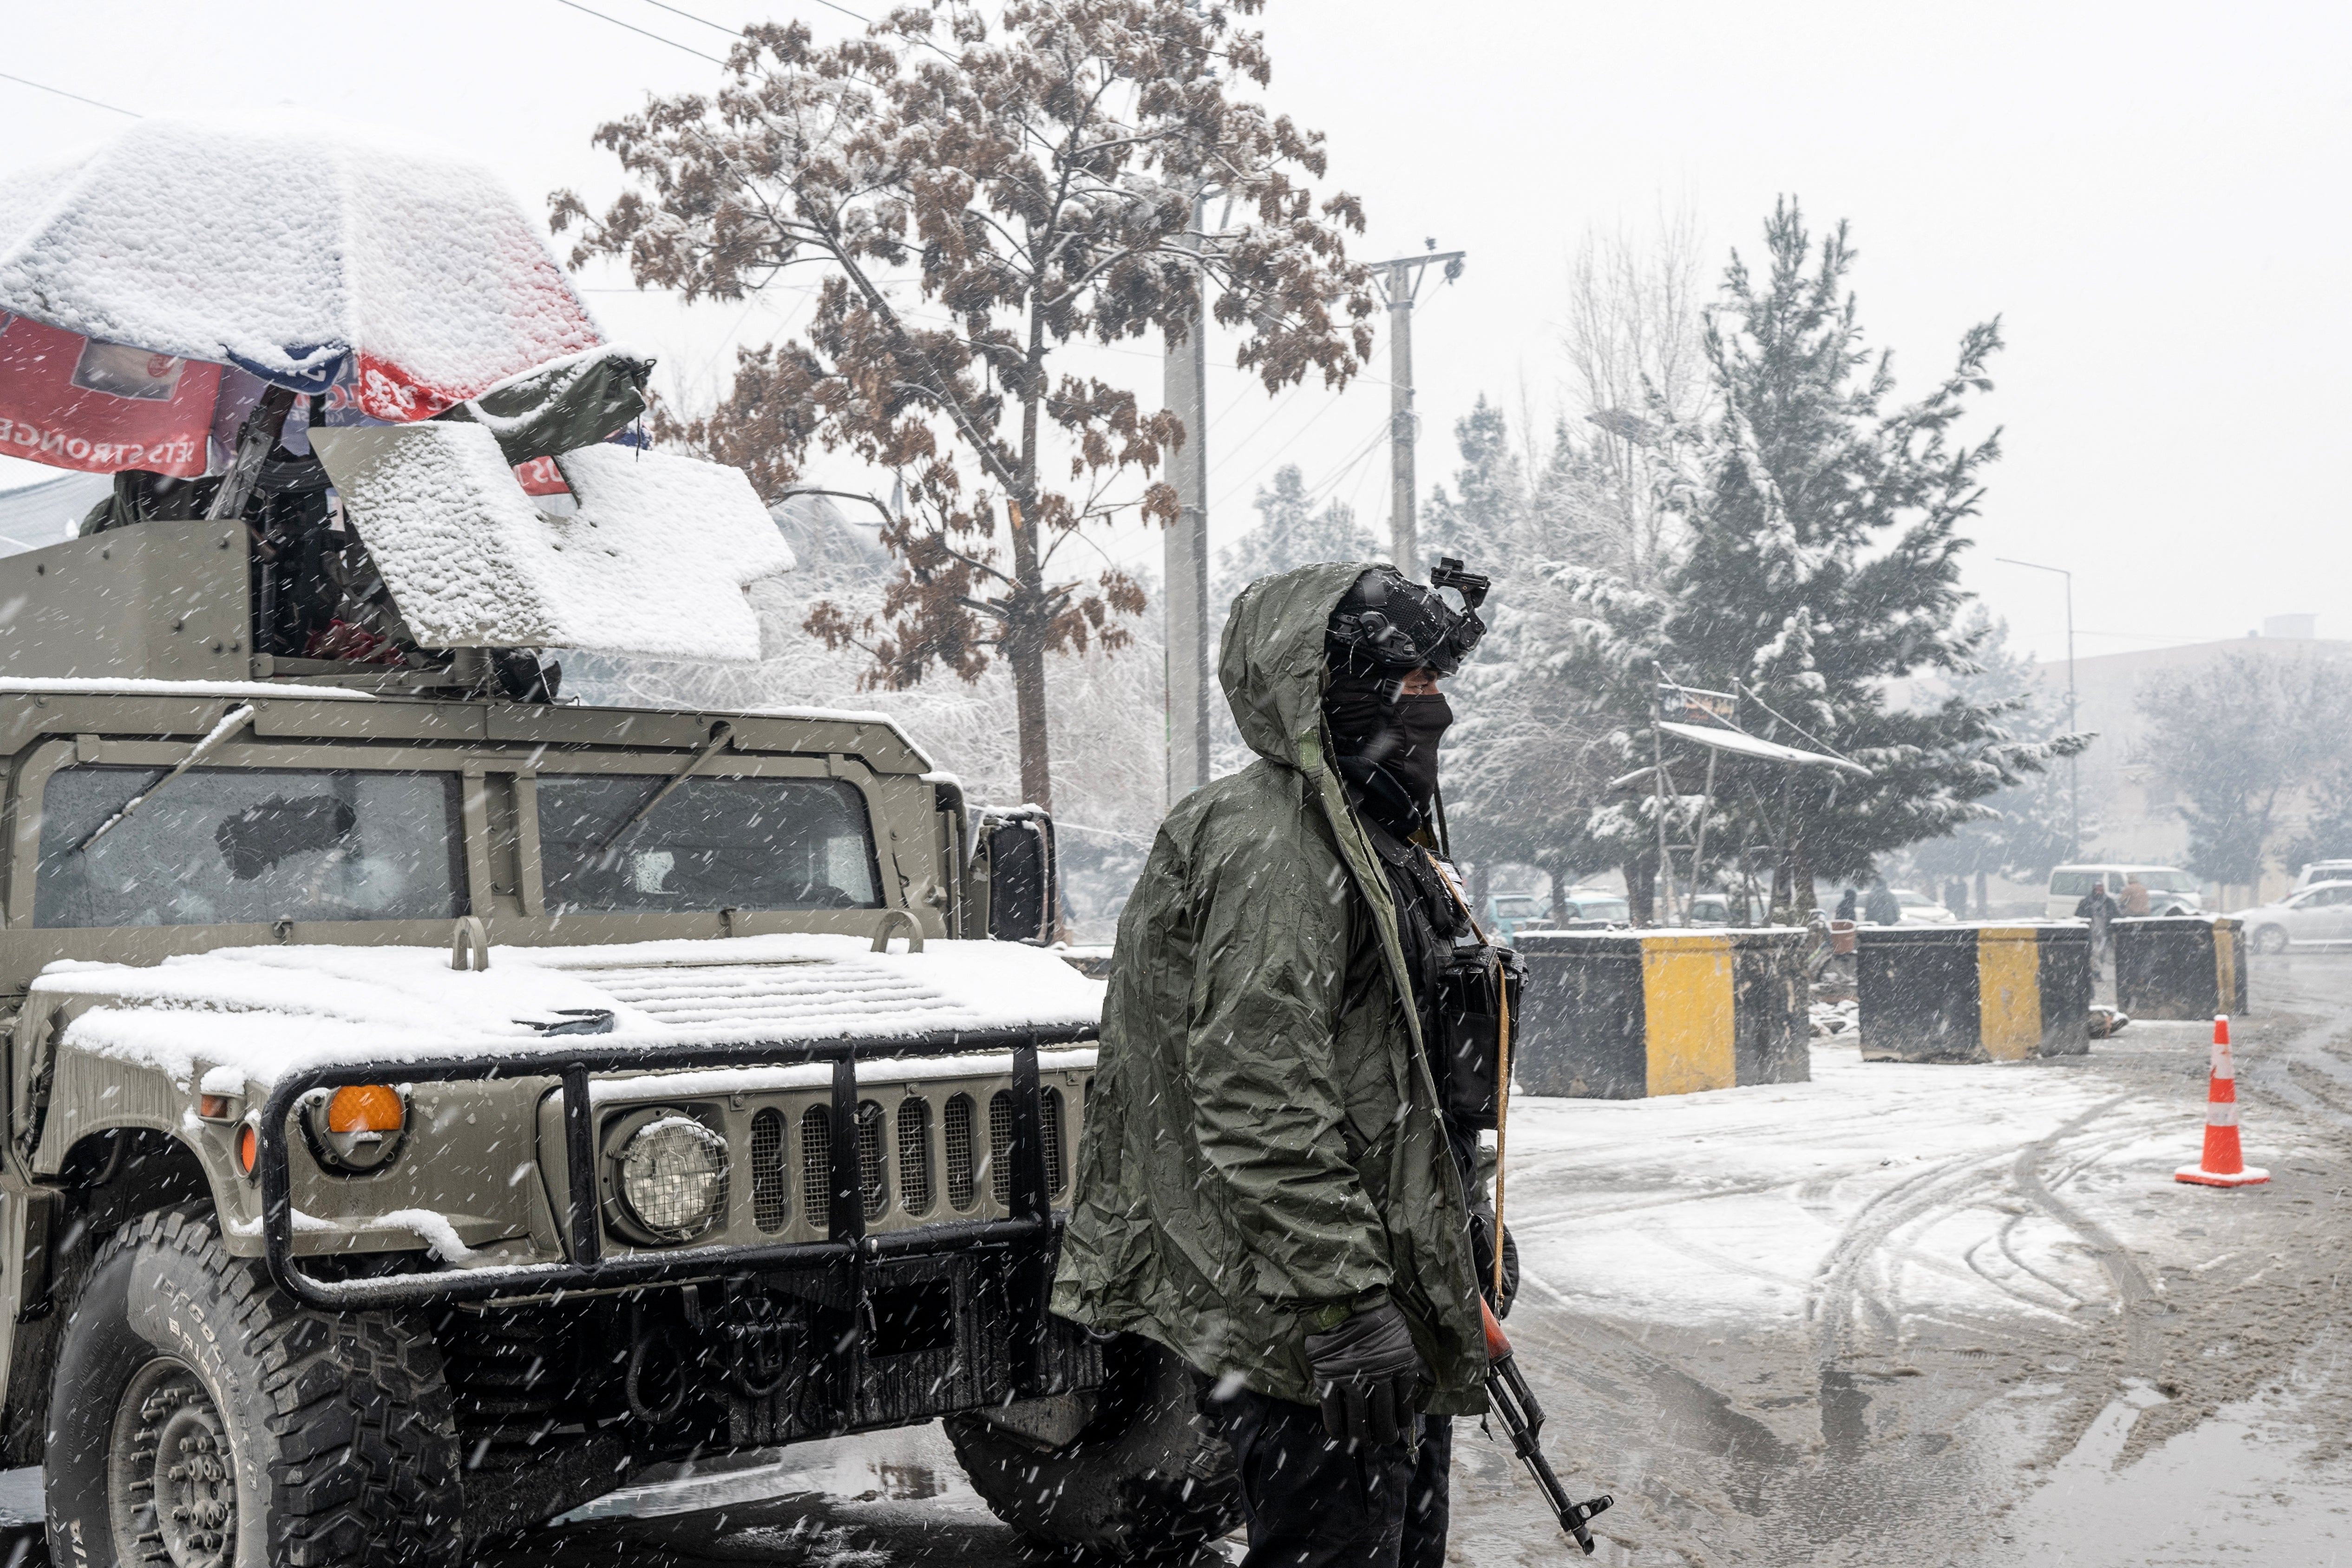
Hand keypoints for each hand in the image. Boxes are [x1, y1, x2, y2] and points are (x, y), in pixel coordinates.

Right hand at [1303, 1298, 1423, 1445]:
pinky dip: (1335, 1424)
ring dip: (1363, 1434)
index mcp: (1400, 1364)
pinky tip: (1338, 1434)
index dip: (1403, 1418)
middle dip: (1385, 1433)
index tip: (1401, 1427)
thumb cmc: (1378, 1316)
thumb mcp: (1403, 1337)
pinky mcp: (1330, 1377)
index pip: (1405, 1401)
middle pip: (1384, 1415)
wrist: (1345, 1299)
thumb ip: (1414, 1361)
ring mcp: (1353, 1378)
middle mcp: (1379, 1375)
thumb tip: (1431, 1379)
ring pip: (1360, 1417)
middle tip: (1384, 1441)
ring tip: (1365, 1443)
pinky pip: (1332, 1409)